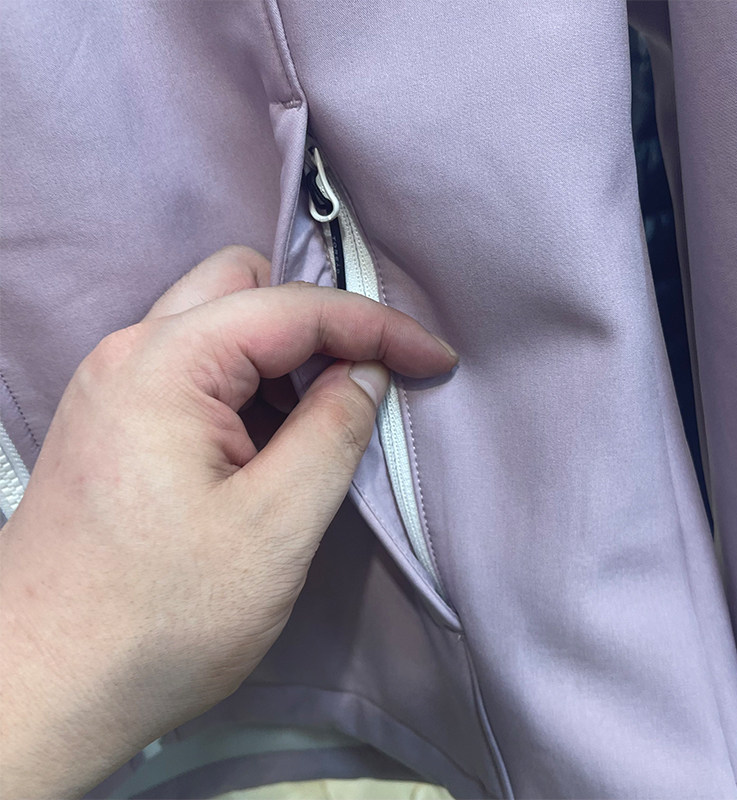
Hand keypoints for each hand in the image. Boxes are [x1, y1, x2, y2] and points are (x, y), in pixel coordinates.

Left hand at [0, 246, 456, 798]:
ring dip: (283, 359)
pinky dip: (249, 388)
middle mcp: (129, 355)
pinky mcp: (115, 425)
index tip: (436, 360)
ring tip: (322, 425)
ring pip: (218, 326)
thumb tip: (366, 374)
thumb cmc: (161, 616)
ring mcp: (114, 388)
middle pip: (243, 287)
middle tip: (365, 381)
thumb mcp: (275, 526)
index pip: (293, 307)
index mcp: (165, 364)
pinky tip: (270, 446)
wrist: (44, 691)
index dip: (378, 326)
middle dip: (317, 323)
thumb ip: (332, 432)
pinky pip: (196, 372)